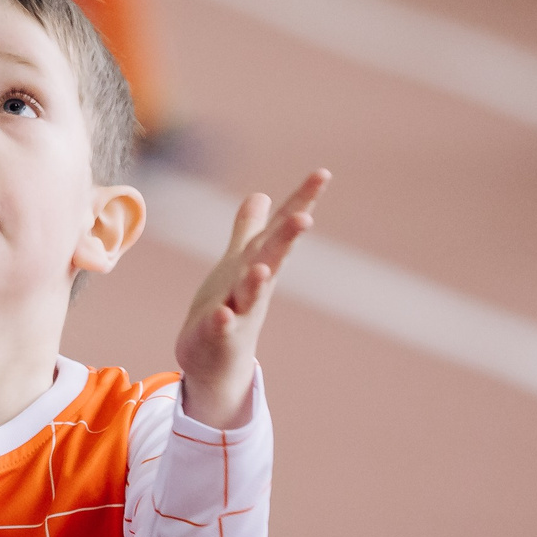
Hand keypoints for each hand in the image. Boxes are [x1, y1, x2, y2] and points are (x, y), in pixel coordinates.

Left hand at [176, 170, 330, 428]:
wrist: (213, 363)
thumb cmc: (227, 307)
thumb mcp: (237, 262)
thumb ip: (248, 229)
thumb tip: (260, 194)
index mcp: (258, 263)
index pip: (282, 228)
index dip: (301, 200)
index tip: (323, 173)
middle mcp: (254, 286)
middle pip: (272, 257)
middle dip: (287, 238)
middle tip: (305, 216)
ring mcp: (238, 312)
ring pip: (250, 294)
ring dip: (257, 281)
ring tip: (263, 267)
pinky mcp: (218, 337)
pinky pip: (221, 329)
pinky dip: (222, 322)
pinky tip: (222, 314)